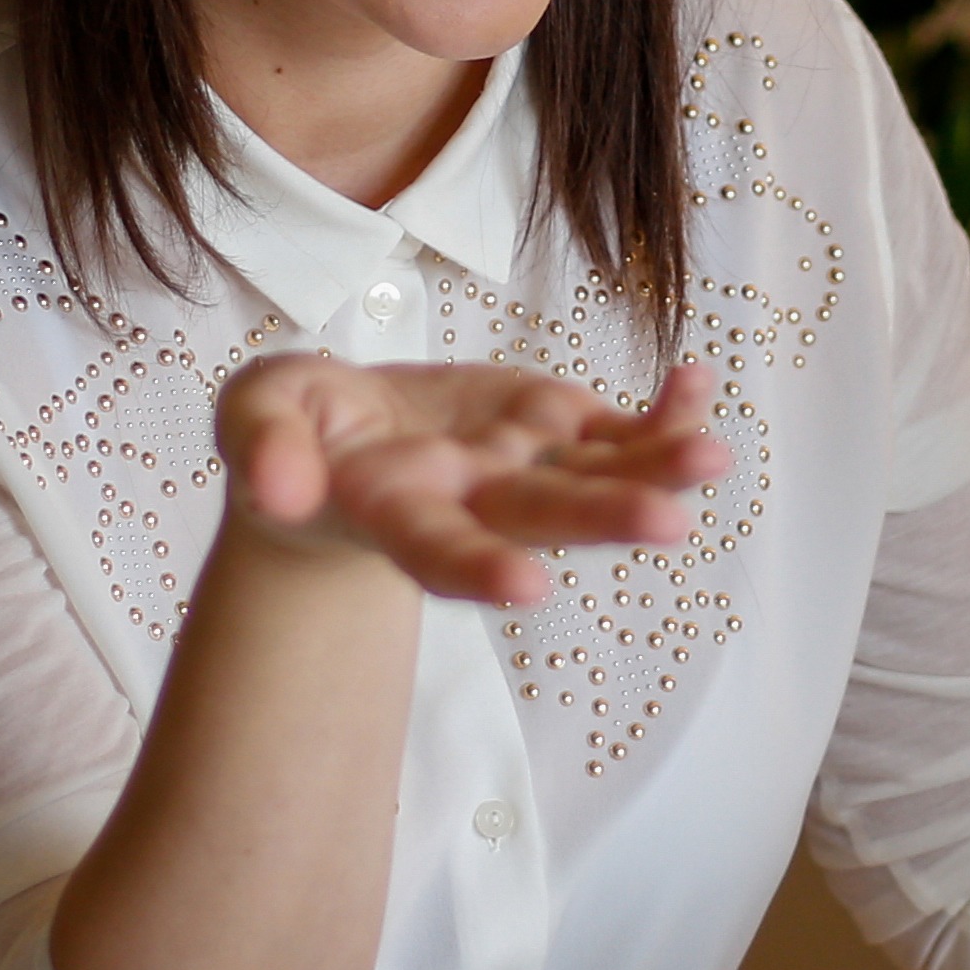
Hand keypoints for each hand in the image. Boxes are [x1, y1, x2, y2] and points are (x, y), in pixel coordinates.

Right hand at [217, 355, 730, 603]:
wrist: (337, 442)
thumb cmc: (290, 435)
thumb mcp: (255, 422)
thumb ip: (264, 451)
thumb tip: (281, 487)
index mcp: (395, 512)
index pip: (436, 550)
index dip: (478, 569)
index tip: (528, 586)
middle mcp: (471, 502)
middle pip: (539, 517)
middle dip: (602, 518)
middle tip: (671, 523)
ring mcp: (519, 466)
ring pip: (595, 476)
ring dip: (656, 470)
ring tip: (714, 457)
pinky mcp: (550, 428)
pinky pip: (616, 430)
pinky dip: (660, 413)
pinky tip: (698, 383)